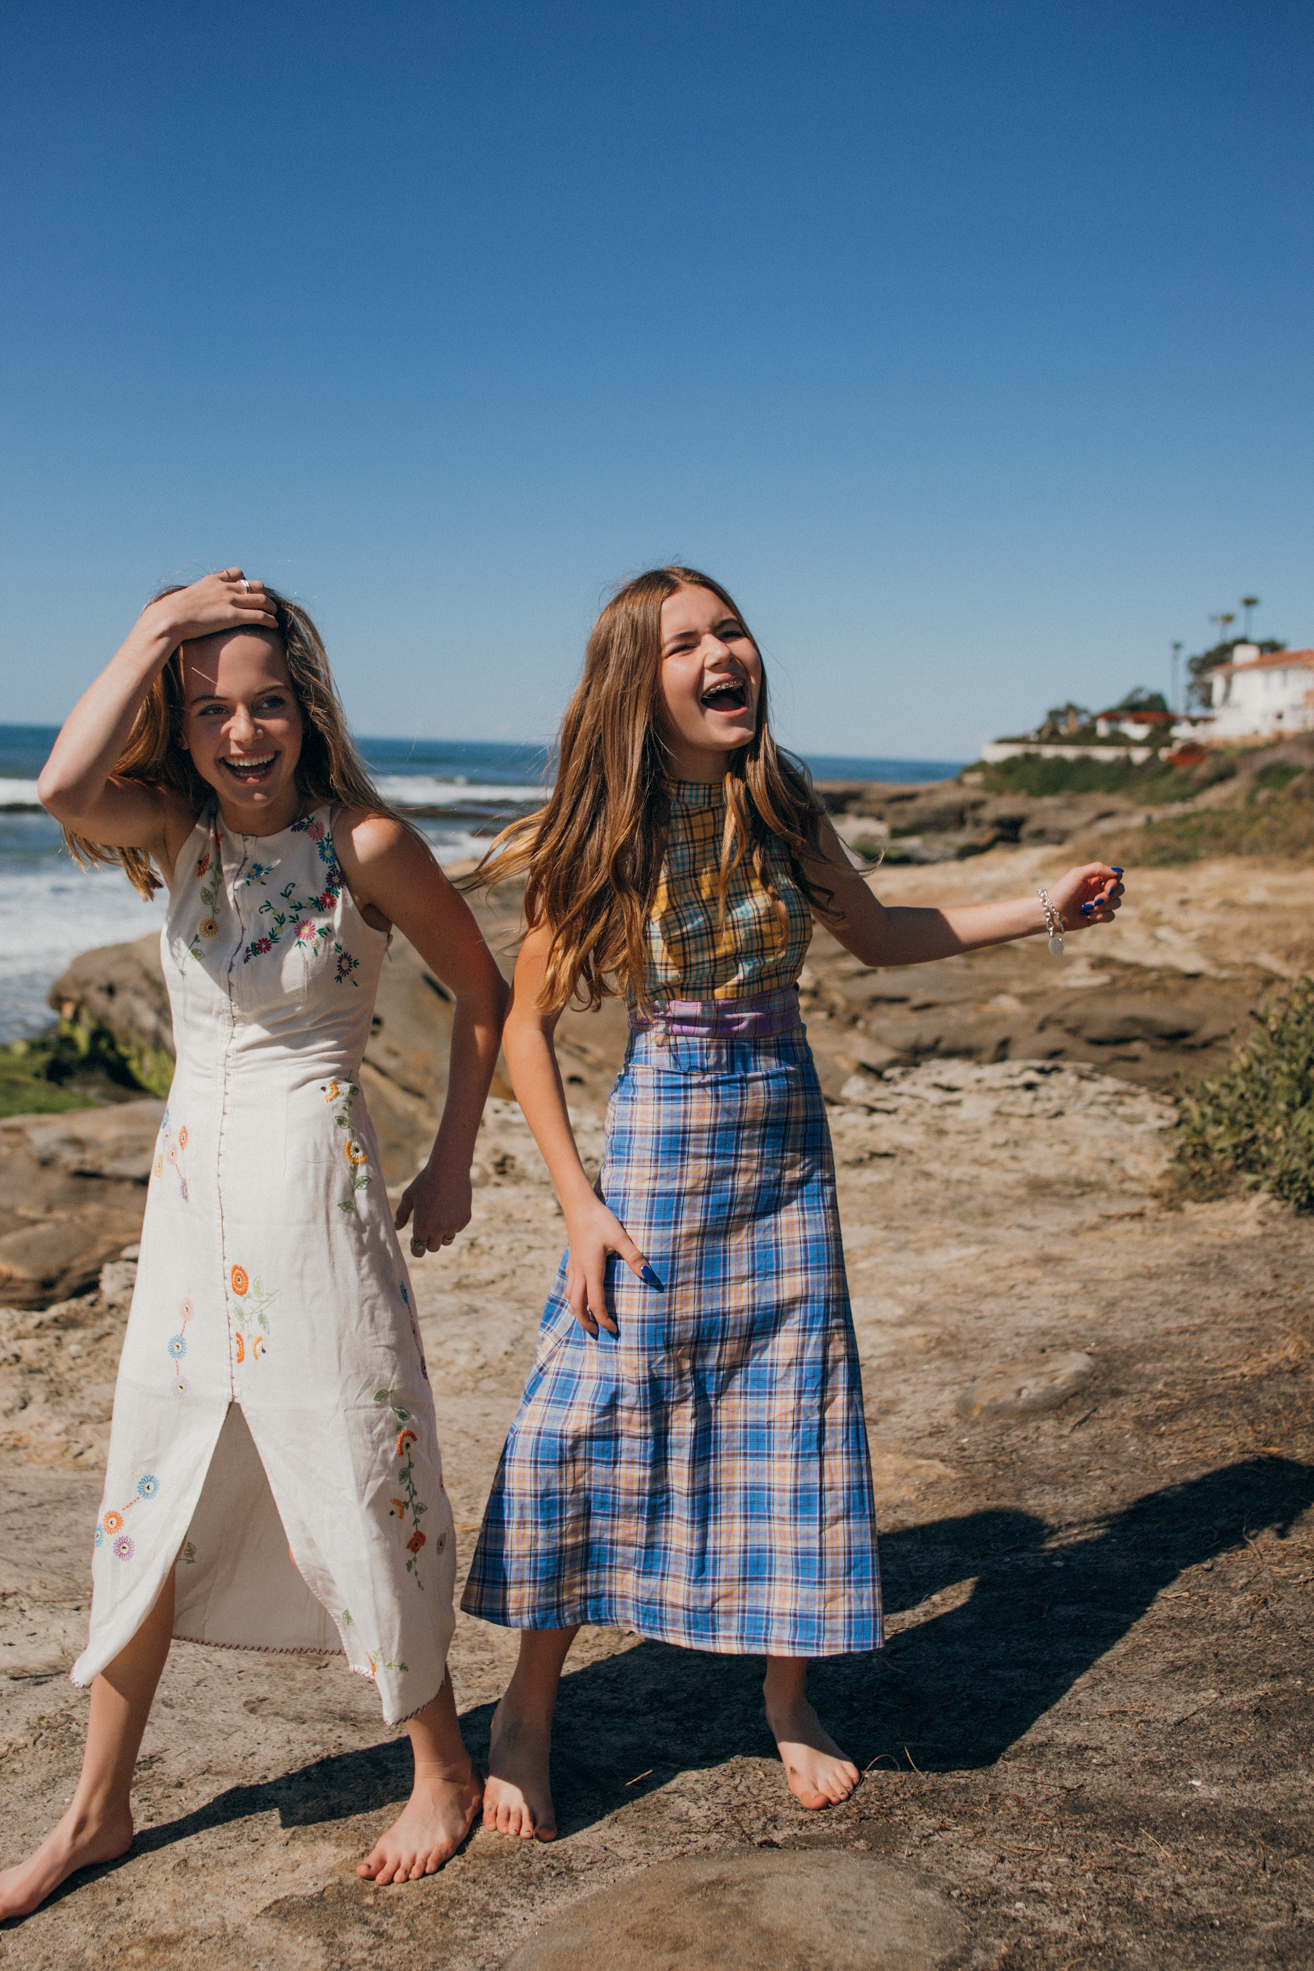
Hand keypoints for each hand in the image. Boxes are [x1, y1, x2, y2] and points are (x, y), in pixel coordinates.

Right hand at [140, 569, 277, 648]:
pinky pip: (259, 615)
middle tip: (266, 602)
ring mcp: (230, 601)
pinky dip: (270, 619)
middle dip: (262, 593)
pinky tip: (274, 625)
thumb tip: (183, 607)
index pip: (236, 573)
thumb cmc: (172, 613)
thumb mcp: (184, 599)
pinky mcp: (233, 616)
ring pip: (261, 599)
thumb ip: (192, 599)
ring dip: (270, 606)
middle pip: (254, 584)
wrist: (170, 617)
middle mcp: (224, 588)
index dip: (245, 581)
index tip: (247, 590)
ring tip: (274, 613)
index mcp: (213, 581)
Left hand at [394, 1154, 473, 1257]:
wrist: (449, 1169)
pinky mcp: (465, 1219)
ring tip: (439, 1215)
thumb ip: (401, 1214)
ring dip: (442, 1233)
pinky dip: (454, 1223)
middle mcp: (437, 1230)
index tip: (416, 1241)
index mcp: (421, 1227)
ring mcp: (453, 1226)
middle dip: (429, 1241)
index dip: (416, 1249)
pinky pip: (458, 1228)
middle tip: (428, 1226)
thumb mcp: (409, 1196)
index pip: (418, 1251)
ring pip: (447, 1240)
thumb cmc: (425, 1181)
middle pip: (433, 1248)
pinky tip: (450, 1207)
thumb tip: (396, 1228)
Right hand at [562, 1191, 656, 1337]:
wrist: (578, 1204)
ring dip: (577, 1309)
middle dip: (585, 1321)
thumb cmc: (600, 1219)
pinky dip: (573, 1294)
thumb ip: (634, 1258)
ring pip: (570, 1294)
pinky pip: (569, 1283)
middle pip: (576, 1304)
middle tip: (595, 1333)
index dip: (603, 1319)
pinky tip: (579, 1292)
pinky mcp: (572, 1257)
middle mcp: (579, 1271)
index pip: (595, 1303)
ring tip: (586, 1317)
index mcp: (591, 1270)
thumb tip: (650, 1277)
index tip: (613, 1330)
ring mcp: (573, 1264)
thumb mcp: (620, 1238)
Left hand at [1047, 862, 1124, 929]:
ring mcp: (1098, 904)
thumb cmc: (1063, 890)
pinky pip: (1110, 916)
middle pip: (1119, 890)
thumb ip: (1098, 868)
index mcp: (1095, 878)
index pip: (1116, 876)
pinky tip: (1088, 915)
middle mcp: (1098, 889)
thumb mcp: (1078, 874)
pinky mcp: (1097, 916)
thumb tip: (1118, 871)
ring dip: (1103, 906)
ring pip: (1116, 903)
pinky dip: (1101, 916)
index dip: (1115, 882)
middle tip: (1096, 900)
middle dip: (1109, 896)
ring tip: (1086, 908)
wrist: (1052, 911)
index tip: (1106, 886)